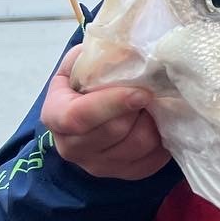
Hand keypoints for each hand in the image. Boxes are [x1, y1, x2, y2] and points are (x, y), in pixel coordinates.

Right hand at [41, 45, 170, 179]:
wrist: (91, 112)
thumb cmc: (87, 83)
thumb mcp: (83, 62)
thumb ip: (97, 55)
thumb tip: (128, 46)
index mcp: (56, 115)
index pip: (79, 117)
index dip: (112, 104)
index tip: (141, 92)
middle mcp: (72, 147)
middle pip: (115, 132)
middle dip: (139, 109)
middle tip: (153, 90)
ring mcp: (98, 165)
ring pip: (138, 146)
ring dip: (154, 122)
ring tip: (156, 103)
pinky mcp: (125, 174)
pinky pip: (153, 160)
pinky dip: (163, 140)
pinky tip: (161, 121)